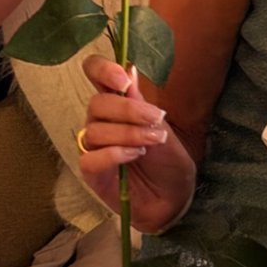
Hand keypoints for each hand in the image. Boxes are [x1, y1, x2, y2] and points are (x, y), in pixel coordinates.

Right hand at [78, 56, 189, 228]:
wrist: (174, 198)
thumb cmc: (167, 161)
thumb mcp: (161, 127)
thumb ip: (141, 102)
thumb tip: (128, 68)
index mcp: (116, 105)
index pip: (94, 74)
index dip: (102, 70)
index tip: (123, 79)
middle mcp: (100, 122)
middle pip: (97, 104)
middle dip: (128, 109)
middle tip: (155, 119)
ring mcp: (93, 148)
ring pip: (96, 131)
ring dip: (128, 133)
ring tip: (152, 142)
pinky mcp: (92, 172)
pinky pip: (91, 158)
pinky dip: (114, 154)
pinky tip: (134, 155)